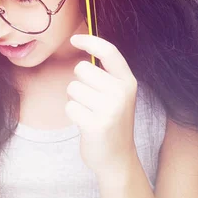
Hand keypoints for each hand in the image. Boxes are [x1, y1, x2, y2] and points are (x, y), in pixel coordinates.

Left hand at [66, 34, 138, 176]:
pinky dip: (73, 115)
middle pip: (81, 69)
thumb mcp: (117, 94)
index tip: (74, 39)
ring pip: (73, 88)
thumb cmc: (111, 121)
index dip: (90, 41)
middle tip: (91, 102)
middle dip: (79, 83)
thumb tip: (82, 43)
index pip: (109, 51)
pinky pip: (70, 107)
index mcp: (128, 81)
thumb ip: (105, 73)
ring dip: (76, 100)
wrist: (117, 158)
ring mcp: (110, 109)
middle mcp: (121, 92)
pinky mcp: (96, 125)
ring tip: (89, 113)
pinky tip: (86, 124)